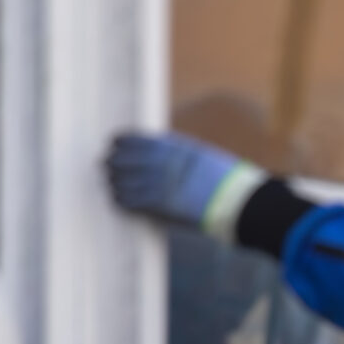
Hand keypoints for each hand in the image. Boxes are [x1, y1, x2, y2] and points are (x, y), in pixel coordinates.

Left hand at [105, 130, 263, 238]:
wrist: (237, 202)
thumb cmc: (224, 181)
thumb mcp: (201, 155)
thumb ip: (176, 152)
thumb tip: (158, 154)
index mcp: (171, 146)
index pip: (133, 139)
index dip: (119, 142)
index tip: (114, 145)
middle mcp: (160, 161)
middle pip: (122, 158)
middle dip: (112, 163)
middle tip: (106, 166)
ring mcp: (158, 182)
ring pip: (120, 179)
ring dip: (114, 182)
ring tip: (113, 185)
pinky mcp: (157, 203)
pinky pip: (127, 199)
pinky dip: (121, 199)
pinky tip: (119, 200)